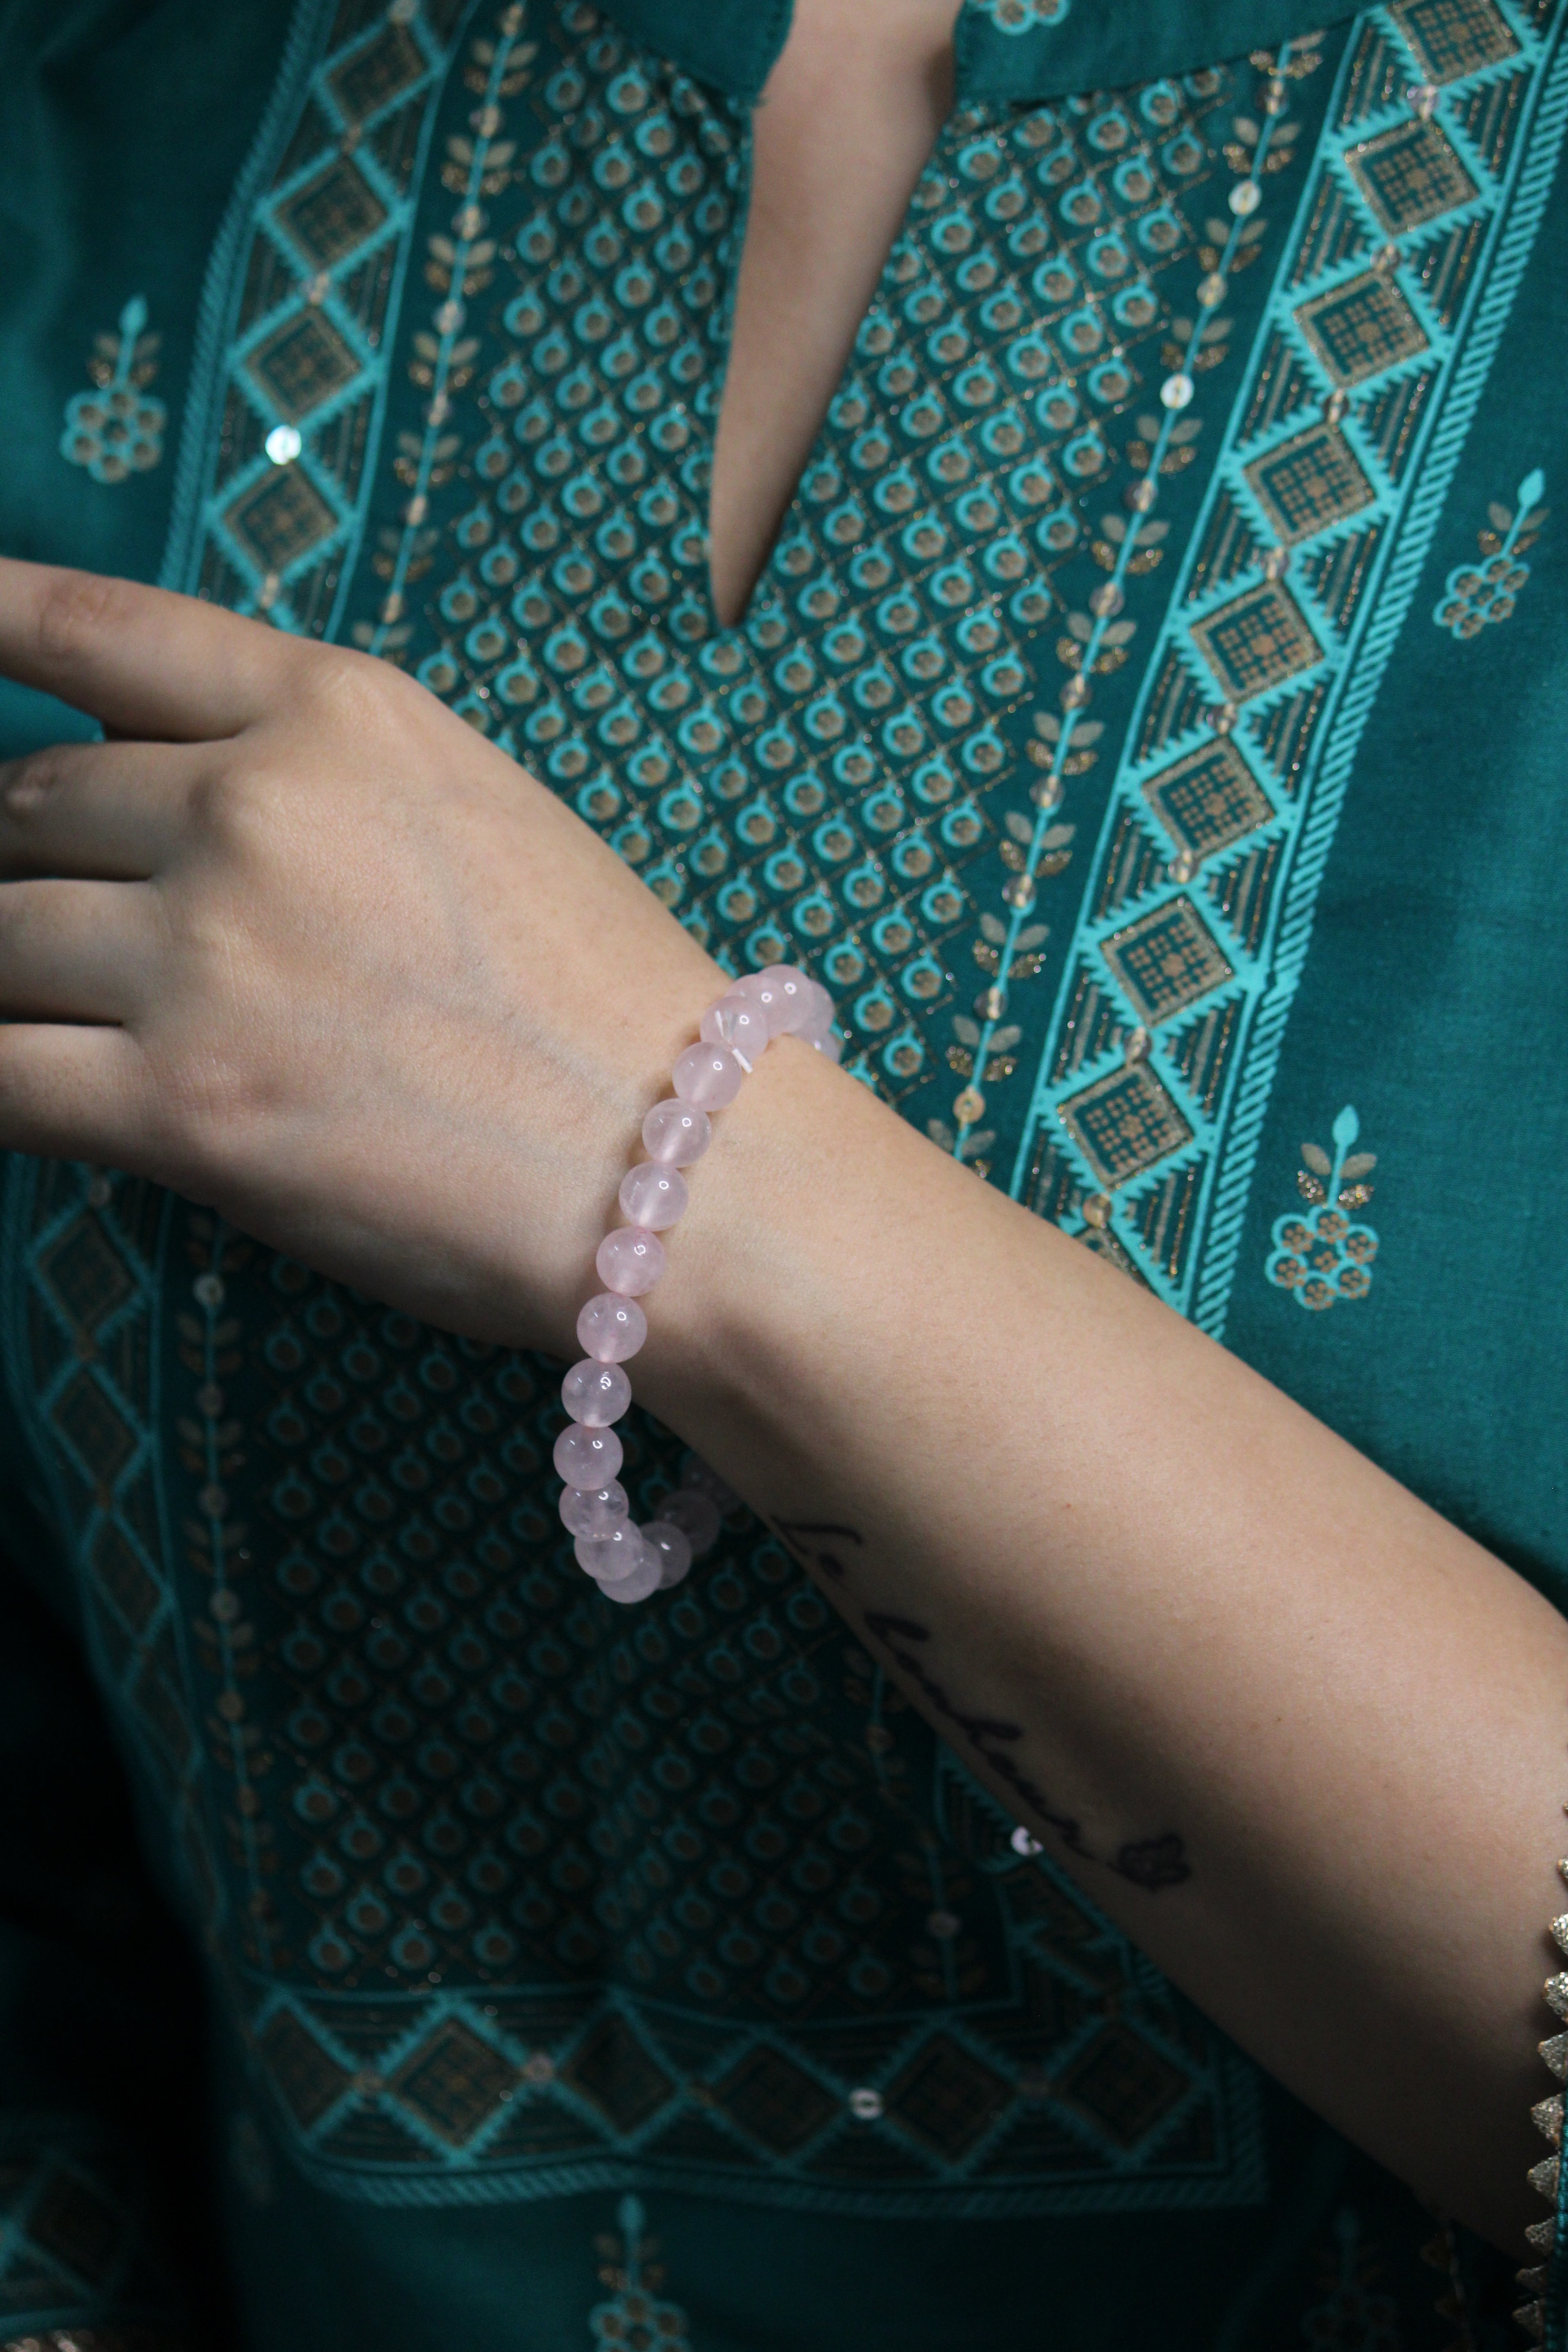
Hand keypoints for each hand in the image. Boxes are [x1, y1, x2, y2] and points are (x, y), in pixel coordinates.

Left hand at [0, 559, 734, 1349]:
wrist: (682, 1162)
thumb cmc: (604, 1000)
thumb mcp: (471, 810)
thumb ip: (316, 776)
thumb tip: (165, 797)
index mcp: (335, 713)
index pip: (98, 630)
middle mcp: (251, 808)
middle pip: (29, 805)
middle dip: (19, 863)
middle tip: (61, 922)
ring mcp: (208, 956)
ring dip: (12, 981)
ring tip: (67, 1020)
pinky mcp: (184, 1106)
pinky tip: (12, 1093)